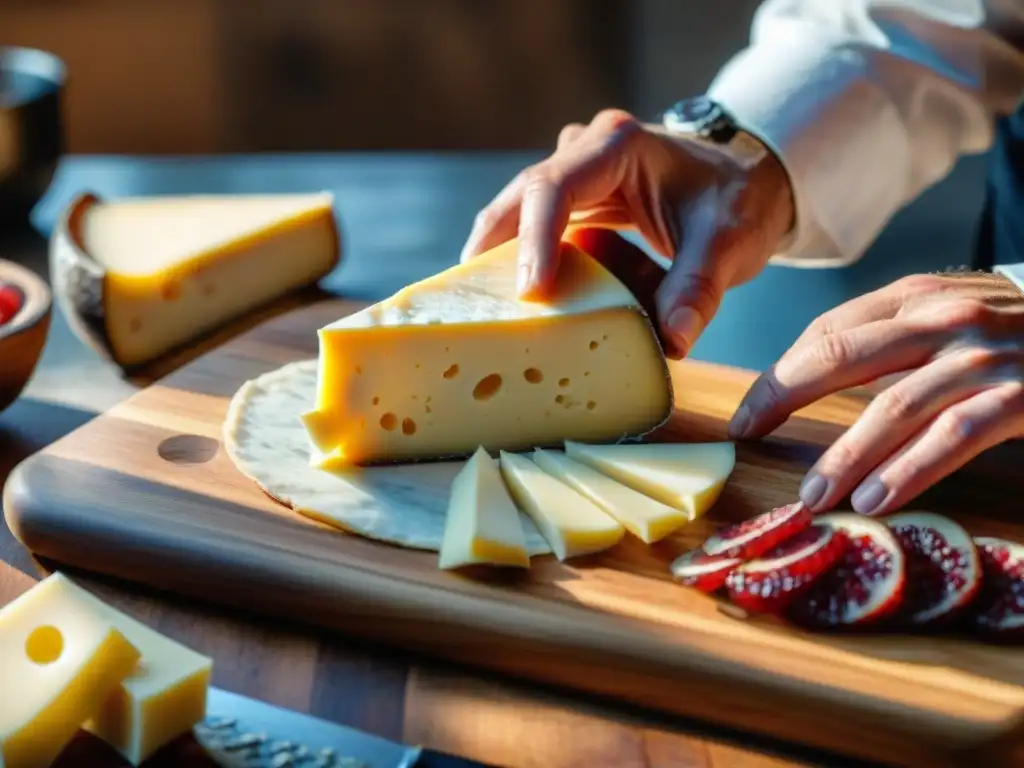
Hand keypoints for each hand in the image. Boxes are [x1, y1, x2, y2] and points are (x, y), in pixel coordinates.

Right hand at [460, 108, 794, 357]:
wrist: (747, 181)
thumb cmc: (737, 201)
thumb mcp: (729, 242)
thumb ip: (699, 288)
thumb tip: (672, 341)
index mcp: (618, 146)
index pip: (555, 187)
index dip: (534, 239)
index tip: (528, 292)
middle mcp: (586, 152)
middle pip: (521, 197)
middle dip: (493, 248)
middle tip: (469, 301)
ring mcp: (576, 176)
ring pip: (520, 214)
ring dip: (503, 259)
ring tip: (480, 307)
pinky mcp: (575, 205)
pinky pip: (539, 233)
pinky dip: (528, 267)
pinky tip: (516, 305)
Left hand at [728, 271, 1023, 515]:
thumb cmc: (1018, 334)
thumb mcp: (951, 318)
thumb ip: (892, 340)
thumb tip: (816, 378)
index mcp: (916, 298)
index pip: (827, 331)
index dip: (779, 373)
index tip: (747, 413)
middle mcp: (943, 319)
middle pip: (839, 356)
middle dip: (783, 398)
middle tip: (747, 439)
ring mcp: (983, 356)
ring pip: (892, 407)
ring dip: (844, 456)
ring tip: (810, 496)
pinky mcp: (1021, 395)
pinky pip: (954, 435)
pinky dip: (910, 471)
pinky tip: (875, 501)